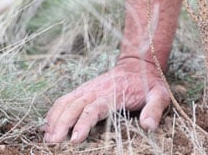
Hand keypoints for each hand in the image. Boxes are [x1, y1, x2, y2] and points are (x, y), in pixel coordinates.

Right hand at [42, 57, 173, 142]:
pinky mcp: (83, 90)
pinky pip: (64, 100)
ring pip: (65, 102)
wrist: (138, 65)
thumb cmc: (148, 85)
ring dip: (54, 118)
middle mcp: (95, 90)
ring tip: (47, 137)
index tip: (75, 139)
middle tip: (53, 143)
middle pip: (74, 106)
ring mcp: (87, 89)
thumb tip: (148, 125)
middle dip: (61, 124)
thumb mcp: (159, 96)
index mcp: (112, 94)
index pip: (93, 109)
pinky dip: (54, 112)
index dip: (83, 124)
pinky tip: (47, 126)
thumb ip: (155, 109)